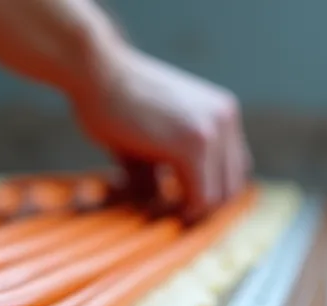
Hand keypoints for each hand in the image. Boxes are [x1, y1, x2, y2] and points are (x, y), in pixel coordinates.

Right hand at [70, 44, 250, 219]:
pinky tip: (151, 209)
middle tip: (166, 214)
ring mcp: (214, 131)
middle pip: (231, 187)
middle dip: (200, 207)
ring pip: (218, 198)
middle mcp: (225, 118)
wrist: (93, 69)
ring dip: (187, 212)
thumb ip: (165, 168)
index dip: (207, 193)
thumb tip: (159, 202)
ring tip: (154, 211)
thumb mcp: (150, 139)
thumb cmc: (112, 100)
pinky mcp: (194, 145)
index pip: (233, 170)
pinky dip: (178, 213)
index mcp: (222, 112)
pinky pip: (200, 199)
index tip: (177, 206)